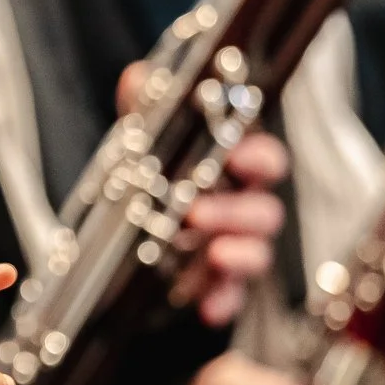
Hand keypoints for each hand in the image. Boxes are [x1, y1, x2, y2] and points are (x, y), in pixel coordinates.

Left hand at [117, 63, 288, 325]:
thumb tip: (138, 76)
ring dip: (238, 254)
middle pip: (267, 211)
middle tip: (198, 212)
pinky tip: (205, 308)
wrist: (118, 228)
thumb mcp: (141, 137)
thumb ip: (144, 108)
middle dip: (239, 211)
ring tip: (211, 253)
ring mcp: (231, 248)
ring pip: (258, 253)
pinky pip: (232, 298)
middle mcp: (241, 208)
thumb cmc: (148, 173)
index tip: (238, 156)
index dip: (259, 157)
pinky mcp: (214, 285)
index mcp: (232, 168)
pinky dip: (223, 303)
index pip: (265, 159)